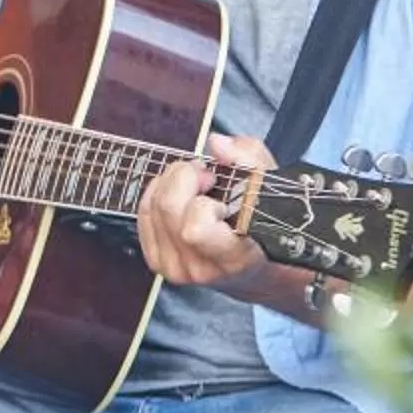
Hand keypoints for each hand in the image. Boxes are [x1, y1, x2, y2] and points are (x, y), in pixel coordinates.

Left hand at [137, 132, 269, 287]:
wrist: (251, 264)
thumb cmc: (261, 224)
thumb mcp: (269, 186)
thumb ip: (249, 160)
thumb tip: (217, 144)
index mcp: (234, 258)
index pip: (196, 230)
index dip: (203, 203)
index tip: (220, 190)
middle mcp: (202, 269)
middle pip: (169, 208)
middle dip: (185, 177)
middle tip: (206, 175)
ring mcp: (176, 268)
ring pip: (154, 207)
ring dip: (172, 182)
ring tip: (196, 183)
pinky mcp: (158, 261)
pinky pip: (143, 213)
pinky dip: (158, 193)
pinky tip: (178, 192)